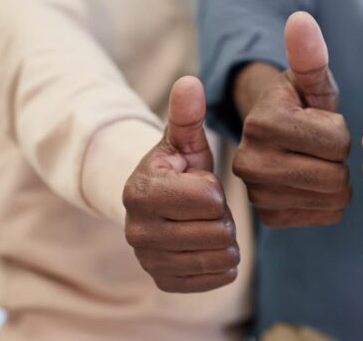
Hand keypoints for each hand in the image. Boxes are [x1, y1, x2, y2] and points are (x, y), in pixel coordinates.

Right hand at [123, 76, 239, 292]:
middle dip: (223, 217)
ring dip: (226, 240)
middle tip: (210, 208)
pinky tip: (212, 246)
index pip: (208, 197)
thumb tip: (189, 81)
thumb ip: (187, 114)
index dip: (216, 190)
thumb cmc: (178, 169)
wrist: (156, 206)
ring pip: (219, 256)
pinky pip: (215, 280)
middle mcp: (137, 231)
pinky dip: (223, 264)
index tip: (202, 184)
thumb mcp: (183, 140)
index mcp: (142, 191)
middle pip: (216, 230)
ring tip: (211, 224)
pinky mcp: (164, 282)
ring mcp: (148, 260)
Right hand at [232, 12, 350, 227]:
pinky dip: (329, 202)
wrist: (272, 137)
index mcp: (262, 123)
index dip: (341, 131)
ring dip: (338, 180)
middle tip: (322, 148)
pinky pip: (326, 216)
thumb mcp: (309, 80)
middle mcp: (250, 162)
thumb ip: (310, 56)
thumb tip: (300, 19)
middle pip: (335, 174)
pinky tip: (312, 184)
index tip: (320, 123)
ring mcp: (256, 195)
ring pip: (334, 197)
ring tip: (317, 163)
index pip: (337, 141)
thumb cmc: (299, 105)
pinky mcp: (268, 218)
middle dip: (340, 159)